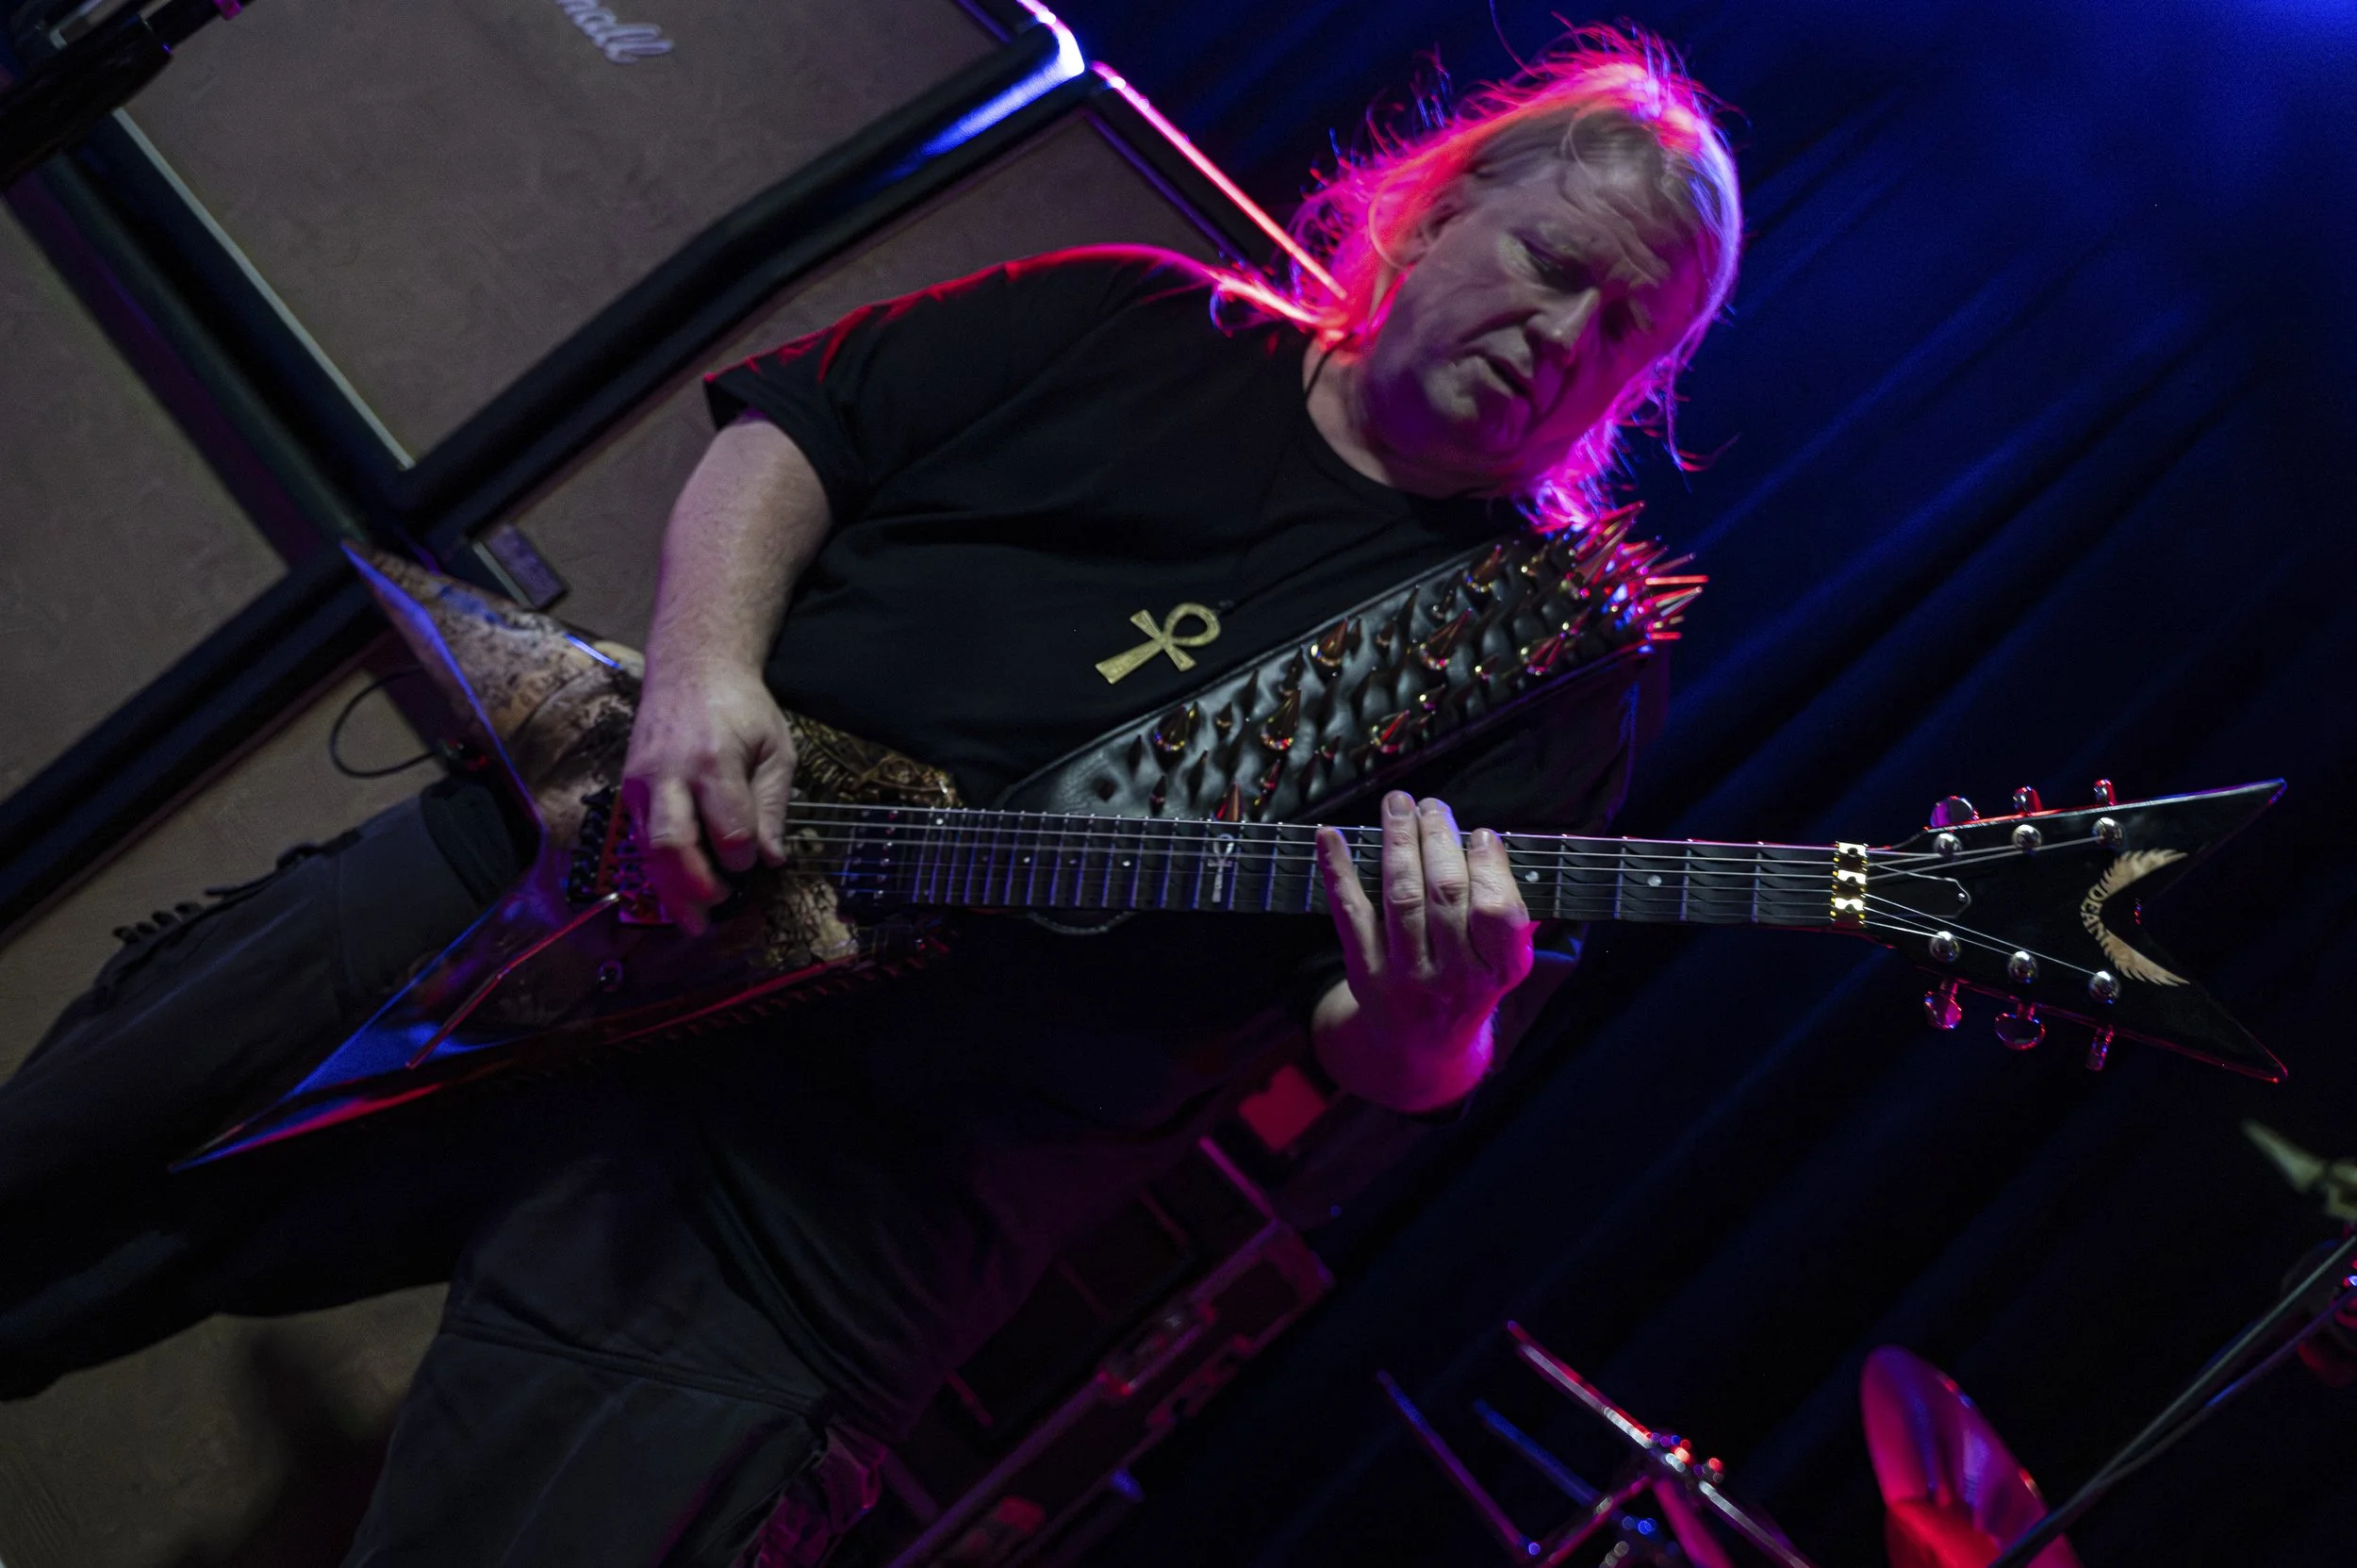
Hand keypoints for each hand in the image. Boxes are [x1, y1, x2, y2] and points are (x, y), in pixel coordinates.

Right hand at [620, 657, 794, 934]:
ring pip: (649, 852)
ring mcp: (641, 783)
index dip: (743, 857)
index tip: (754, 861)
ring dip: (672, 892)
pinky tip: (676, 896)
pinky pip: (640, 842)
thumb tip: (771, 860)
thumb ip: (772, 805)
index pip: (728, 831)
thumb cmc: (741, 709)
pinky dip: (658, 874)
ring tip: (696, 922)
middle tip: (720, 906)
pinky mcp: (629, 791)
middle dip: (698, 887)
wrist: (690, 668)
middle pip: (675, 847)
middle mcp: (669, 774)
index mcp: (713, 761)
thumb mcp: (774, 749)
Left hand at [1314, 792, 1535, 1099]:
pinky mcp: (1365, 974)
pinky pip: (1350, 915)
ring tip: (1397, 805)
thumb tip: (1501, 846)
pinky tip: (1329, 836)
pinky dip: (1338, 872)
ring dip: (1397, 843)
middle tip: (1432, 806)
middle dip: (1438, 840)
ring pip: (1401, 898)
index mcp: (1500, 971)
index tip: (1482, 834)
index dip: (1490, 868)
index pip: (1498, 913)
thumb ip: (1510, 913)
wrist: (1421, 1048)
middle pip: (1445, 896)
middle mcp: (1456, 978)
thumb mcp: (1503, 963)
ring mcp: (1407, 978)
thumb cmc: (1468, 985)